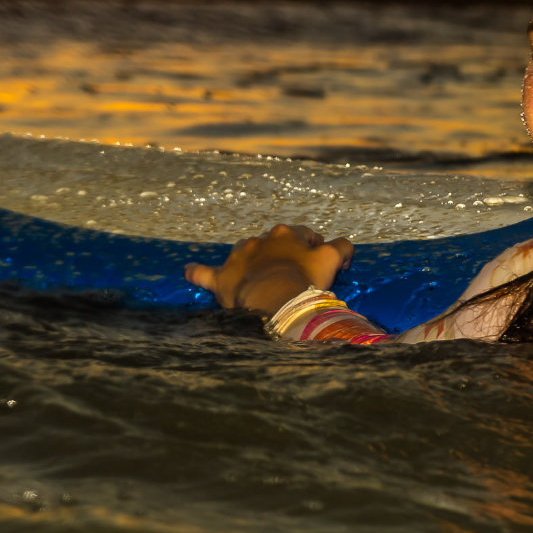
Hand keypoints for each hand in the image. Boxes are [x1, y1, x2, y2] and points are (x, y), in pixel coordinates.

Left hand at [185, 224, 354, 315]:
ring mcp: (238, 257)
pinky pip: (203, 273)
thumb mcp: (333, 259)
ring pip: (244, 253)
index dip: (313, 250)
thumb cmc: (305, 279)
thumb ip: (341, 248)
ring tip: (258, 280)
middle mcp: (261, 239)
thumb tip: (343, 248)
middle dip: (282, 255)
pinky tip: (189, 271)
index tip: (319, 267)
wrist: (275, 299)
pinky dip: (197, 273)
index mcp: (287, 233)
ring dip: (250, 262)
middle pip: (274, 243)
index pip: (304, 236)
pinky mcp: (221, 278)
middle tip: (292, 277)